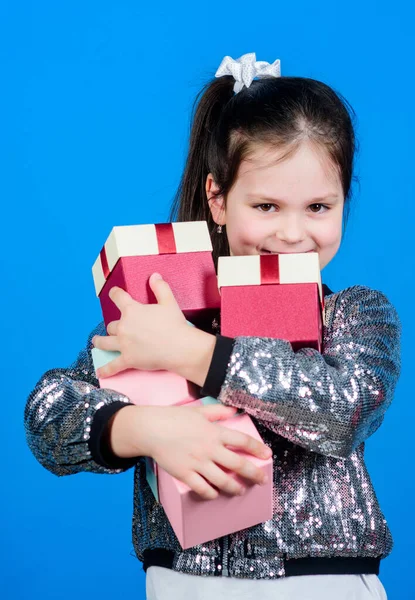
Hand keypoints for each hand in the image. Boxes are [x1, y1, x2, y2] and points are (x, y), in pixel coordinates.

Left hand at [92, 273, 214, 381]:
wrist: (179, 347)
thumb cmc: (175, 324)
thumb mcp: (169, 302)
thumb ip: (160, 287)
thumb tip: (154, 276)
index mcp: (132, 310)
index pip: (118, 298)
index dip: (115, 294)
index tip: (114, 293)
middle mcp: (124, 326)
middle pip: (112, 325)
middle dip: (115, 326)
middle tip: (119, 328)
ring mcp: (124, 344)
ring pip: (105, 342)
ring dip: (100, 341)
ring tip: (96, 341)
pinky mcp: (128, 359)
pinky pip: (113, 366)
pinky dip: (106, 370)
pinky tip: (100, 372)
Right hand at [111, 403, 271, 499]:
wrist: (151, 429)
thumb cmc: (174, 418)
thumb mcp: (198, 410)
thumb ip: (218, 411)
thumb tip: (234, 409)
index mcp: (214, 432)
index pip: (243, 441)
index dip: (258, 449)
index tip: (267, 455)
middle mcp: (209, 448)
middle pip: (238, 464)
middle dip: (253, 474)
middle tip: (261, 480)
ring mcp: (197, 463)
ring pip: (223, 481)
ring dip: (234, 488)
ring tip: (240, 491)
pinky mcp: (185, 474)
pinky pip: (203, 488)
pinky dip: (211, 493)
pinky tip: (215, 493)